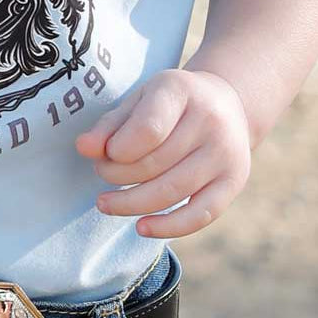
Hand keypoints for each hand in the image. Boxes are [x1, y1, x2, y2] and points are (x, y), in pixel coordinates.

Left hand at [74, 69, 250, 237]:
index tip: (104, 153)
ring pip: (174, 191)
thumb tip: (83, 148)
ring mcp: (226, 154)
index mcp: (181, 90)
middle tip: (101, 173)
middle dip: (119, 175)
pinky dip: (167, 226)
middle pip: (156, 163)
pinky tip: (140, 227)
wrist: (228, 103)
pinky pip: (200, 214)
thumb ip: (110, 124)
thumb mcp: (140, 99)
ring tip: (105, 202)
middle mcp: (209, 121)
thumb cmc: (171, 103)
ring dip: (132, 203)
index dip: (118, 149)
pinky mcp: (233, 182)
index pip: (148, 128)